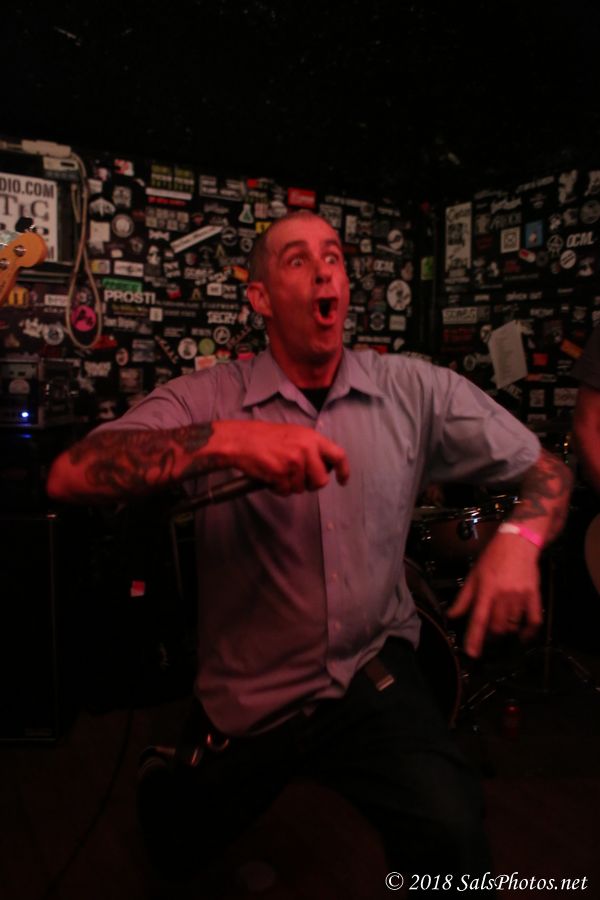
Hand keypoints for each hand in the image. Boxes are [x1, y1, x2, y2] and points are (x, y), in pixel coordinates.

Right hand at [218, 420, 349, 494]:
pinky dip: (278, 488)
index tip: (343, 480)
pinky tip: (271, 477)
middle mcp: (306, 449)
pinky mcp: (281, 474)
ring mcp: (294, 462)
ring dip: (291, 485)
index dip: (343, 470)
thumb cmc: (265, 437)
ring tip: (279, 472)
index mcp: (312, 438)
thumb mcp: (295, 434)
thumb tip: (323, 466)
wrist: (242, 440)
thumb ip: (311, 447)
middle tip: (298, 478)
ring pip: (302, 488)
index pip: (338, 455)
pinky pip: (286, 491)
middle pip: (321, 480)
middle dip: (311, 484)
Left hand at [447, 533, 542, 657]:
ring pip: (512, 626)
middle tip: (486, 637)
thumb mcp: (473, 575)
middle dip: (490, 636)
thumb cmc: (493, 558)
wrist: (518, 543)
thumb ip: (463, 598)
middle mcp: (503, 595)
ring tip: (500, 630)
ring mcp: (520, 597)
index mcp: (486, 590)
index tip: (472, 654)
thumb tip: (451, 615)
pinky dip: (528, 632)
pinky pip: (534, 621)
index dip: (474, 639)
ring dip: (505, 632)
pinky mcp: (534, 596)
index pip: (478, 619)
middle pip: (496, 627)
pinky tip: (522, 635)